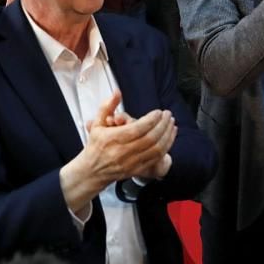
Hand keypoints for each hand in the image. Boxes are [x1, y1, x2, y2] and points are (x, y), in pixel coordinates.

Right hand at [60, 92, 176, 210]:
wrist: (92, 172)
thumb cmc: (96, 145)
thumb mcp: (97, 123)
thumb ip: (107, 106)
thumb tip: (117, 92)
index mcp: (113, 139)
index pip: (137, 129)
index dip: (151, 119)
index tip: (158, 112)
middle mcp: (123, 152)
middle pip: (150, 138)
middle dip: (163, 125)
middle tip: (168, 114)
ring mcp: (131, 162)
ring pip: (156, 149)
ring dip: (167, 135)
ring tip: (171, 123)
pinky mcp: (138, 169)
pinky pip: (157, 158)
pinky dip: (167, 146)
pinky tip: (170, 136)